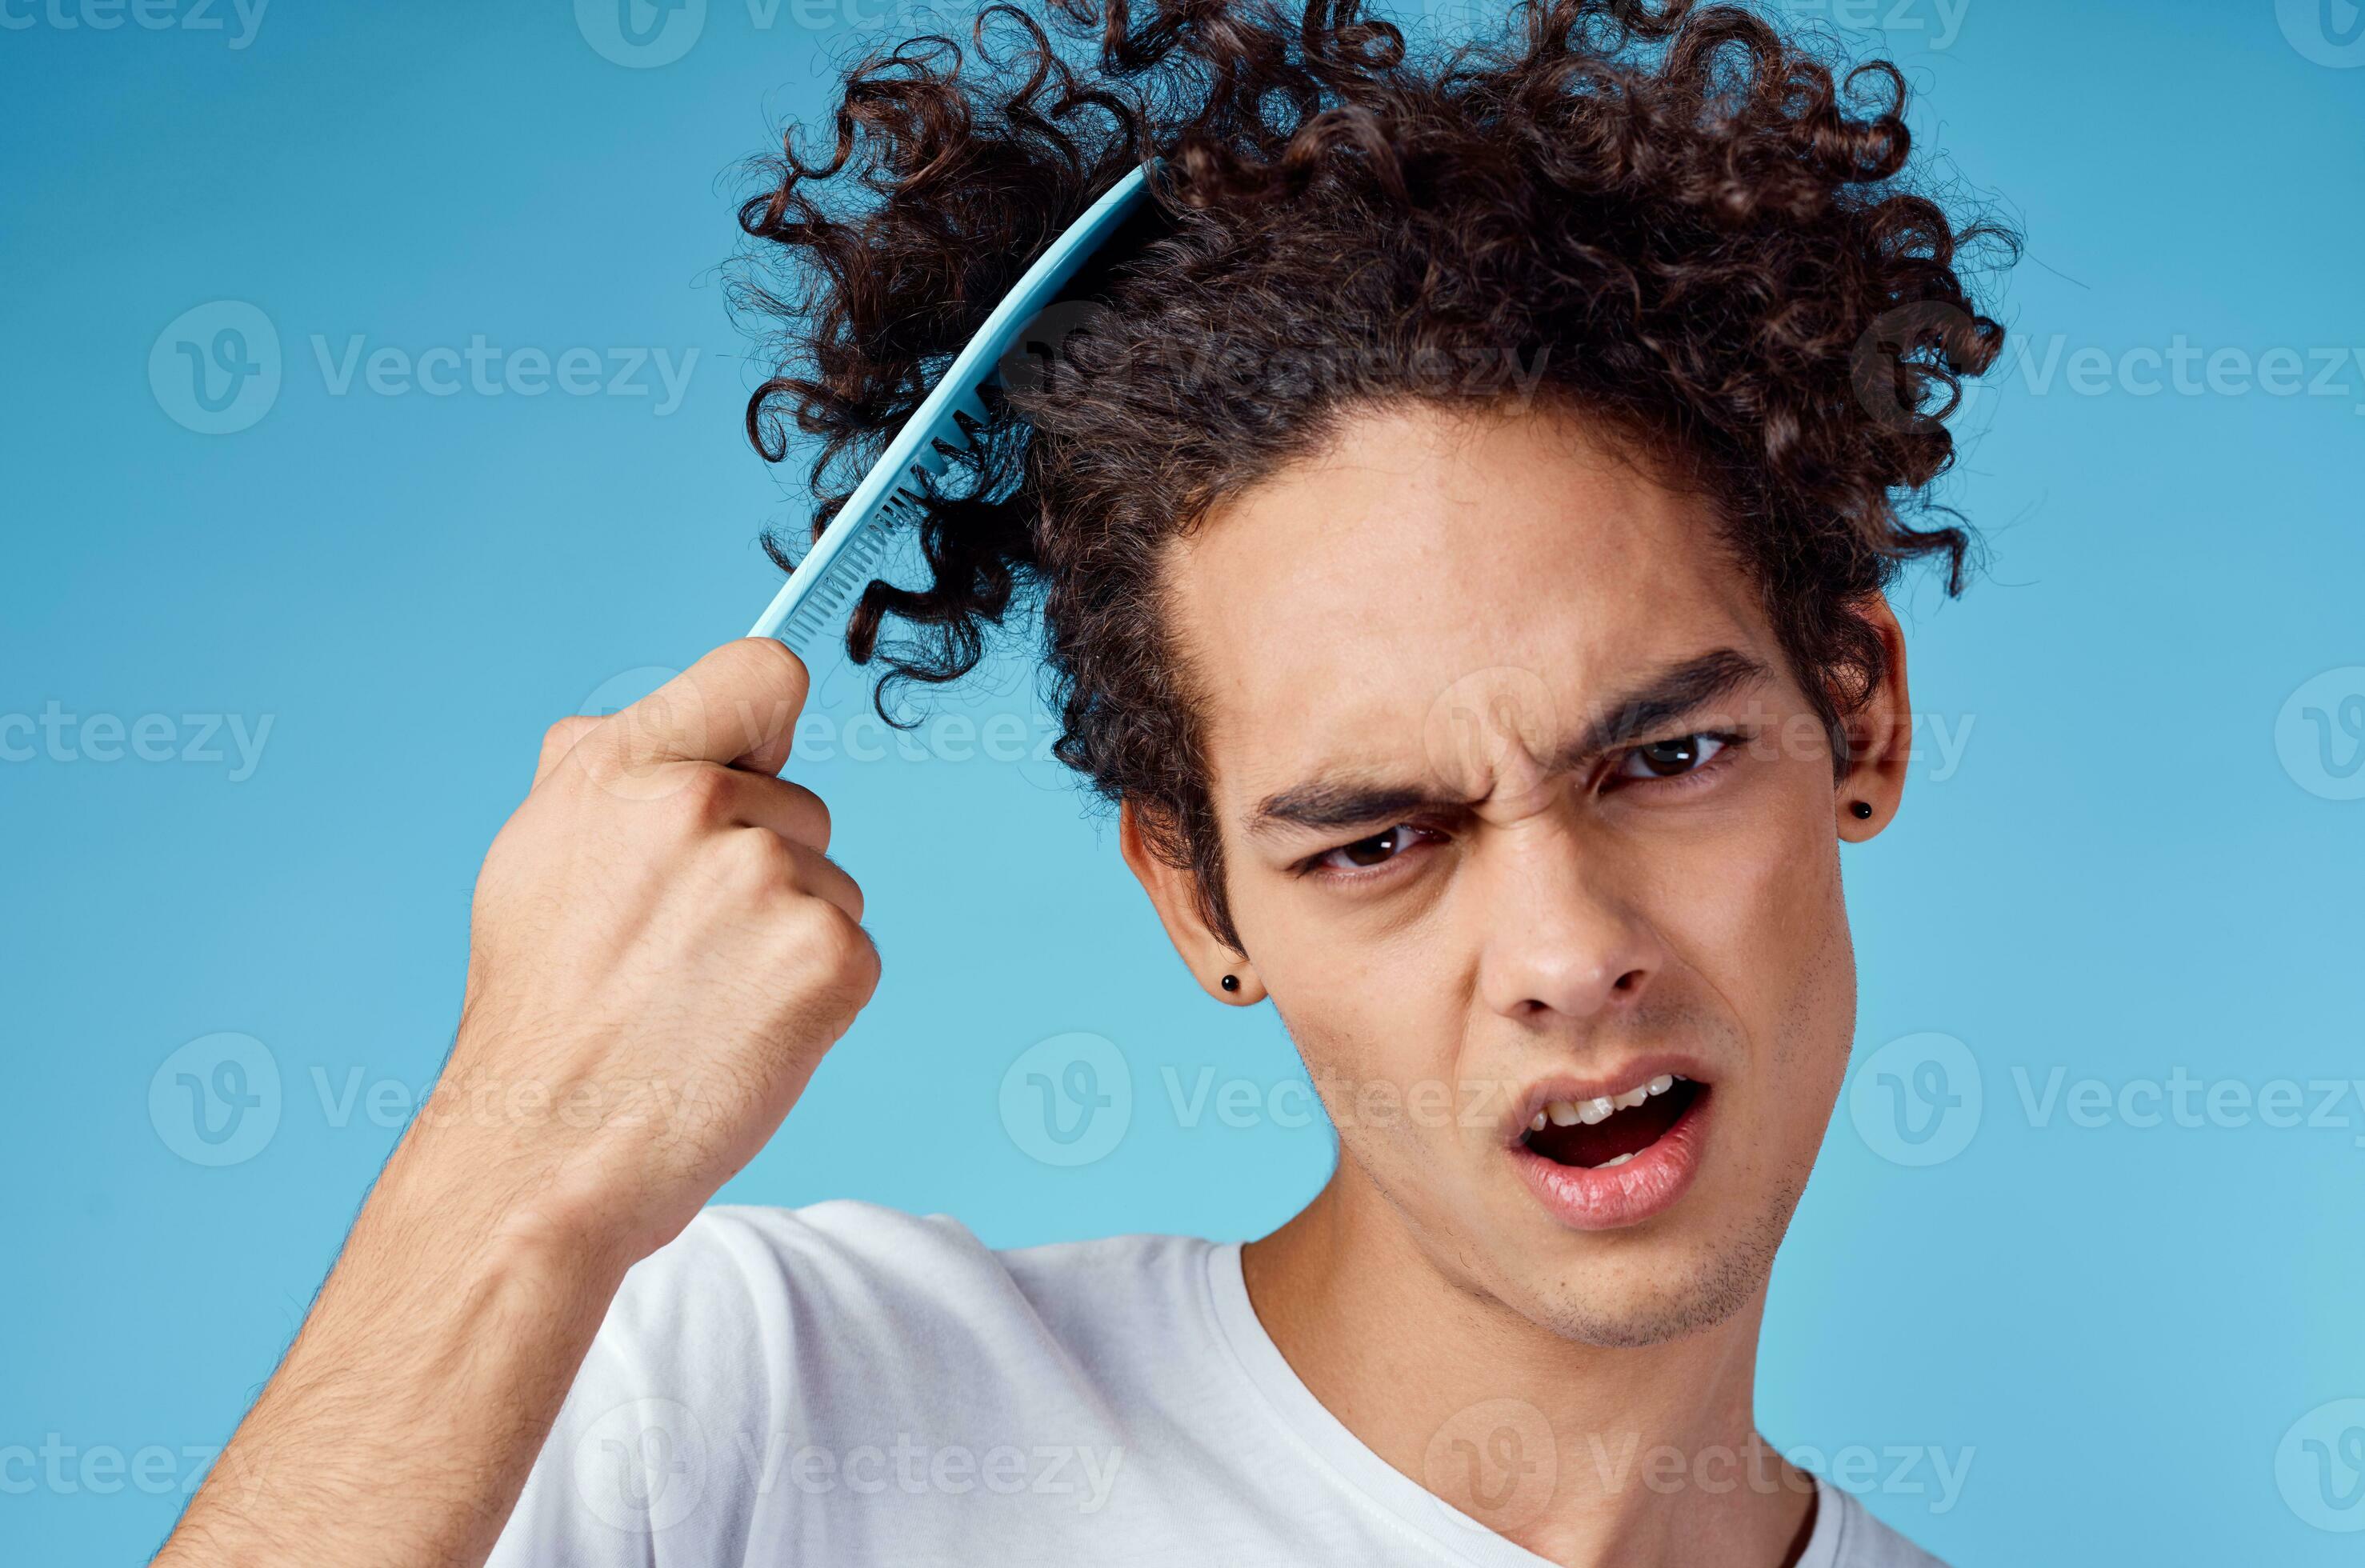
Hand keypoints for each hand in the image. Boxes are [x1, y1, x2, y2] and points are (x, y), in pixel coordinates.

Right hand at [424, 636, 877, 1269]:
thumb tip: (641, 721)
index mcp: (623, 765)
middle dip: (763, 867)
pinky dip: (815, 999)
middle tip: (680, 951)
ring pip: (830, 883)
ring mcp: (771, 880)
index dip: (765, 726)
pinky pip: (852, 951)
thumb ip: (595, 772)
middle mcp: (700, 805)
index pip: (762, 676)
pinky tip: (743, 1035)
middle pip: (803, 804)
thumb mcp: (532, 858)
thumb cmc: (541, 1016)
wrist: (546, 1153)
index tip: (753, 769)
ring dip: (787, 938)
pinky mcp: (829, 956)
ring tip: (700, 1000)